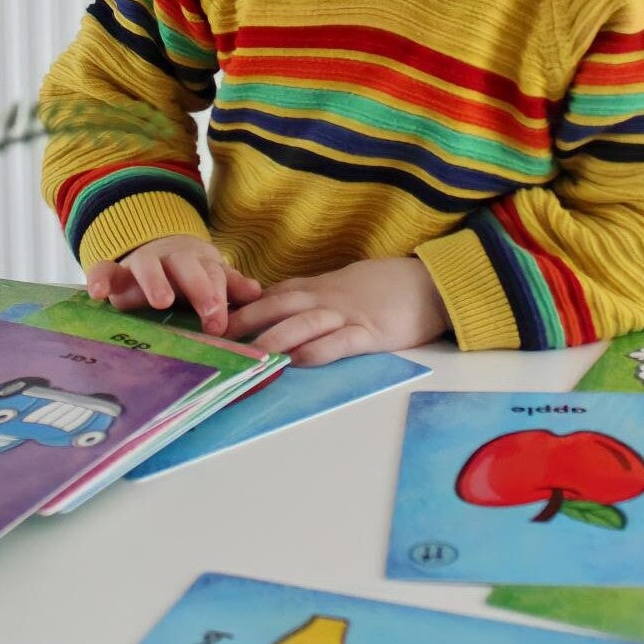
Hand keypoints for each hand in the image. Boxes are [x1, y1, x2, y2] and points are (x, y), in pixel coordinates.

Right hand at [85, 235, 261, 334]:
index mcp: (200, 264)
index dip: (219, 297)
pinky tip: (97, 294)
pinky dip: (99, 278)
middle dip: (199, 288)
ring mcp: (143, 264)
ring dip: (156, 281)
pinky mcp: (115, 273)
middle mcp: (172, 261)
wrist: (157, 253)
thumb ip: (230, 286)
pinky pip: (104, 270)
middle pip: (186, 267)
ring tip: (162, 301)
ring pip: (148, 266)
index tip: (221, 324)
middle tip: (210, 313)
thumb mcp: (211, 279)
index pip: (213, 275)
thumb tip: (256, 292)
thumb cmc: (189, 276)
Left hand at [226, 257, 450, 365]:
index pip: (274, 294)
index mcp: (320, 287)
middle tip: (215, 336)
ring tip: (248, 353)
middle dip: (245, 320)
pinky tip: (298, 360)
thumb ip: (313, 294)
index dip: (243, 306)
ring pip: (303, 322)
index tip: (214, 317)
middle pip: (279, 304)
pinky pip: (339, 341)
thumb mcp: (344, 283)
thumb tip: (280, 303)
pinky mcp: (371, 333)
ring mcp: (348, 314)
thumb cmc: (387, 286)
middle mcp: (327, 298)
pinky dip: (317, 350)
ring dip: (274, 336)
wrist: (430, 282)